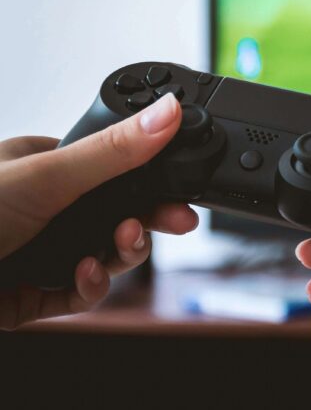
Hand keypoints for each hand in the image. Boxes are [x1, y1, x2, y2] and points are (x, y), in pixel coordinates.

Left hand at [0, 93, 198, 328]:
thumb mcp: (47, 176)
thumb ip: (114, 150)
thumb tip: (167, 113)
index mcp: (41, 166)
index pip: (112, 171)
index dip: (150, 181)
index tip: (181, 191)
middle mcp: (41, 209)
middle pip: (114, 215)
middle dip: (143, 222)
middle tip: (175, 224)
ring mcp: (36, 252)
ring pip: (101, 256)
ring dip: (118, 256)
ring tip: (118, 249)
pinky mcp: (29, 296)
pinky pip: (77, 293)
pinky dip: (89, 287)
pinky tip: (84, 277)